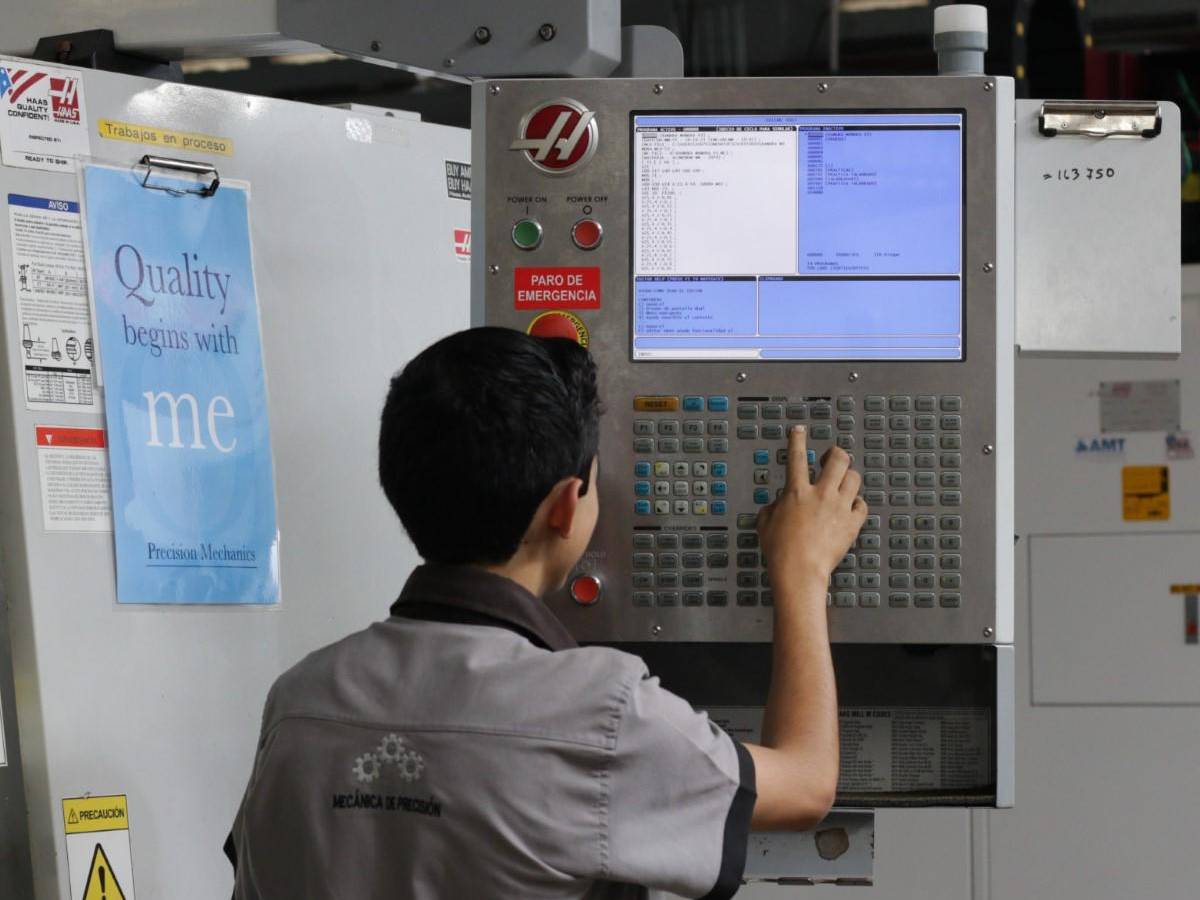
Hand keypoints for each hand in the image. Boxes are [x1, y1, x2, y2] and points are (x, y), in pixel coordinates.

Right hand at [757, 425, 868, 592]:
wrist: (800, 572)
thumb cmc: (780, 551)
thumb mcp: (765, 524)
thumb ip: (773, 507)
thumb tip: (779, 504)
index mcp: (796, 492)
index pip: (796, 456)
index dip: (797, 439)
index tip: (799, 430)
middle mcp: (820, 494)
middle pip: (838, 459)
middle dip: (835, 453)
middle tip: (831, 457)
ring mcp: (839, 508)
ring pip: (854, 478)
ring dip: (848, 477)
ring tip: (842, 483)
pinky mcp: (852, 524)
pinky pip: (862, 505)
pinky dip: (857, 503)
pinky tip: (851, 507)